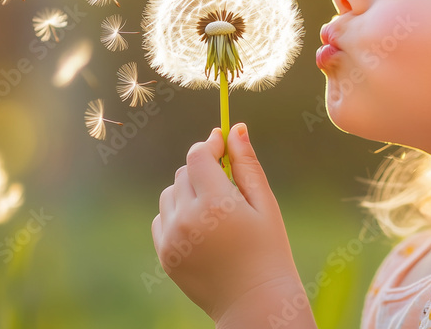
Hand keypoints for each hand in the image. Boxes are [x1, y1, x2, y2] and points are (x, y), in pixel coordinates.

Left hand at [151, 123, 302, 321]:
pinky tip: (201, 226)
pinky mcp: (165, 254)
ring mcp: (172, 238)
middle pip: (184, 172)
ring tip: (215, 210)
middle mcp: (187, 219)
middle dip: (203, 170)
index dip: (210, 145)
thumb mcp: (264, 204)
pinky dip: (177, 214)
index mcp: (215, 204)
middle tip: (227, 185)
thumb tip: (235, 128)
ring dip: (188, 191)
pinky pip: (163, 217)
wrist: (255, 303)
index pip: (198, 156)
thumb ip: (246, 164)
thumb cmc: (268, 250)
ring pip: (171, 193)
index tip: (222, 144)